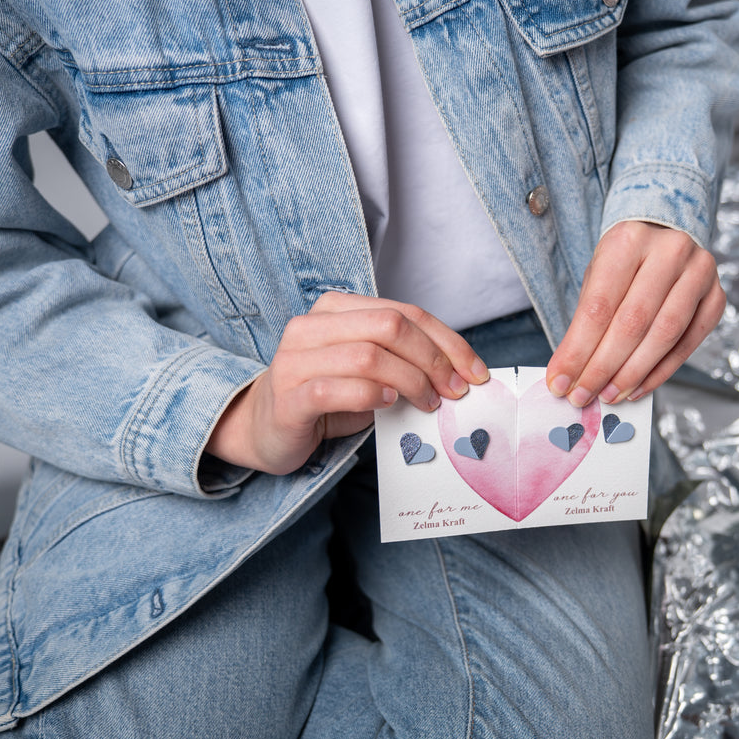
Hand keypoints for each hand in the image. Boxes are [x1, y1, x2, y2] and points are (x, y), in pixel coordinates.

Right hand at [206, 292, 488, 474]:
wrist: (263, 429)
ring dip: (411, 381)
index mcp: (335, 309)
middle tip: (454, 391)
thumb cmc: (323, 399)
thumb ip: (401, 361)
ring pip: (369, 356)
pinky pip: (338, 388)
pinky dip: (372, 396)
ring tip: (427, 403)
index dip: (448, 341)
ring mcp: (295, 359)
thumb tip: (459, 374)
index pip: (404, 312)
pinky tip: (388, 405)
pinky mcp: (288, 396)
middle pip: (390, 327)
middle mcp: (311, 326)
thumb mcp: (367, 371)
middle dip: (434, 359)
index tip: (475, 372)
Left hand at [547, 220, 724, 406]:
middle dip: (603, 367)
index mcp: (629, 240)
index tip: (559, 382)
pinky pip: (688, 344)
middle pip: (633, 323)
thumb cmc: (625, 264)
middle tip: (582, 396)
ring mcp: (699, 273)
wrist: (666, 237)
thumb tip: (568, 375)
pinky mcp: (716, 298)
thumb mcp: (597, 278)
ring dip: (632, 374)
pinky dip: (660, 372)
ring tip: (608, 395)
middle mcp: (670, 251)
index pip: (599, 306)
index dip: (578, 351)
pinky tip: (637, 388)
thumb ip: (585, 323)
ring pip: (664, 335)